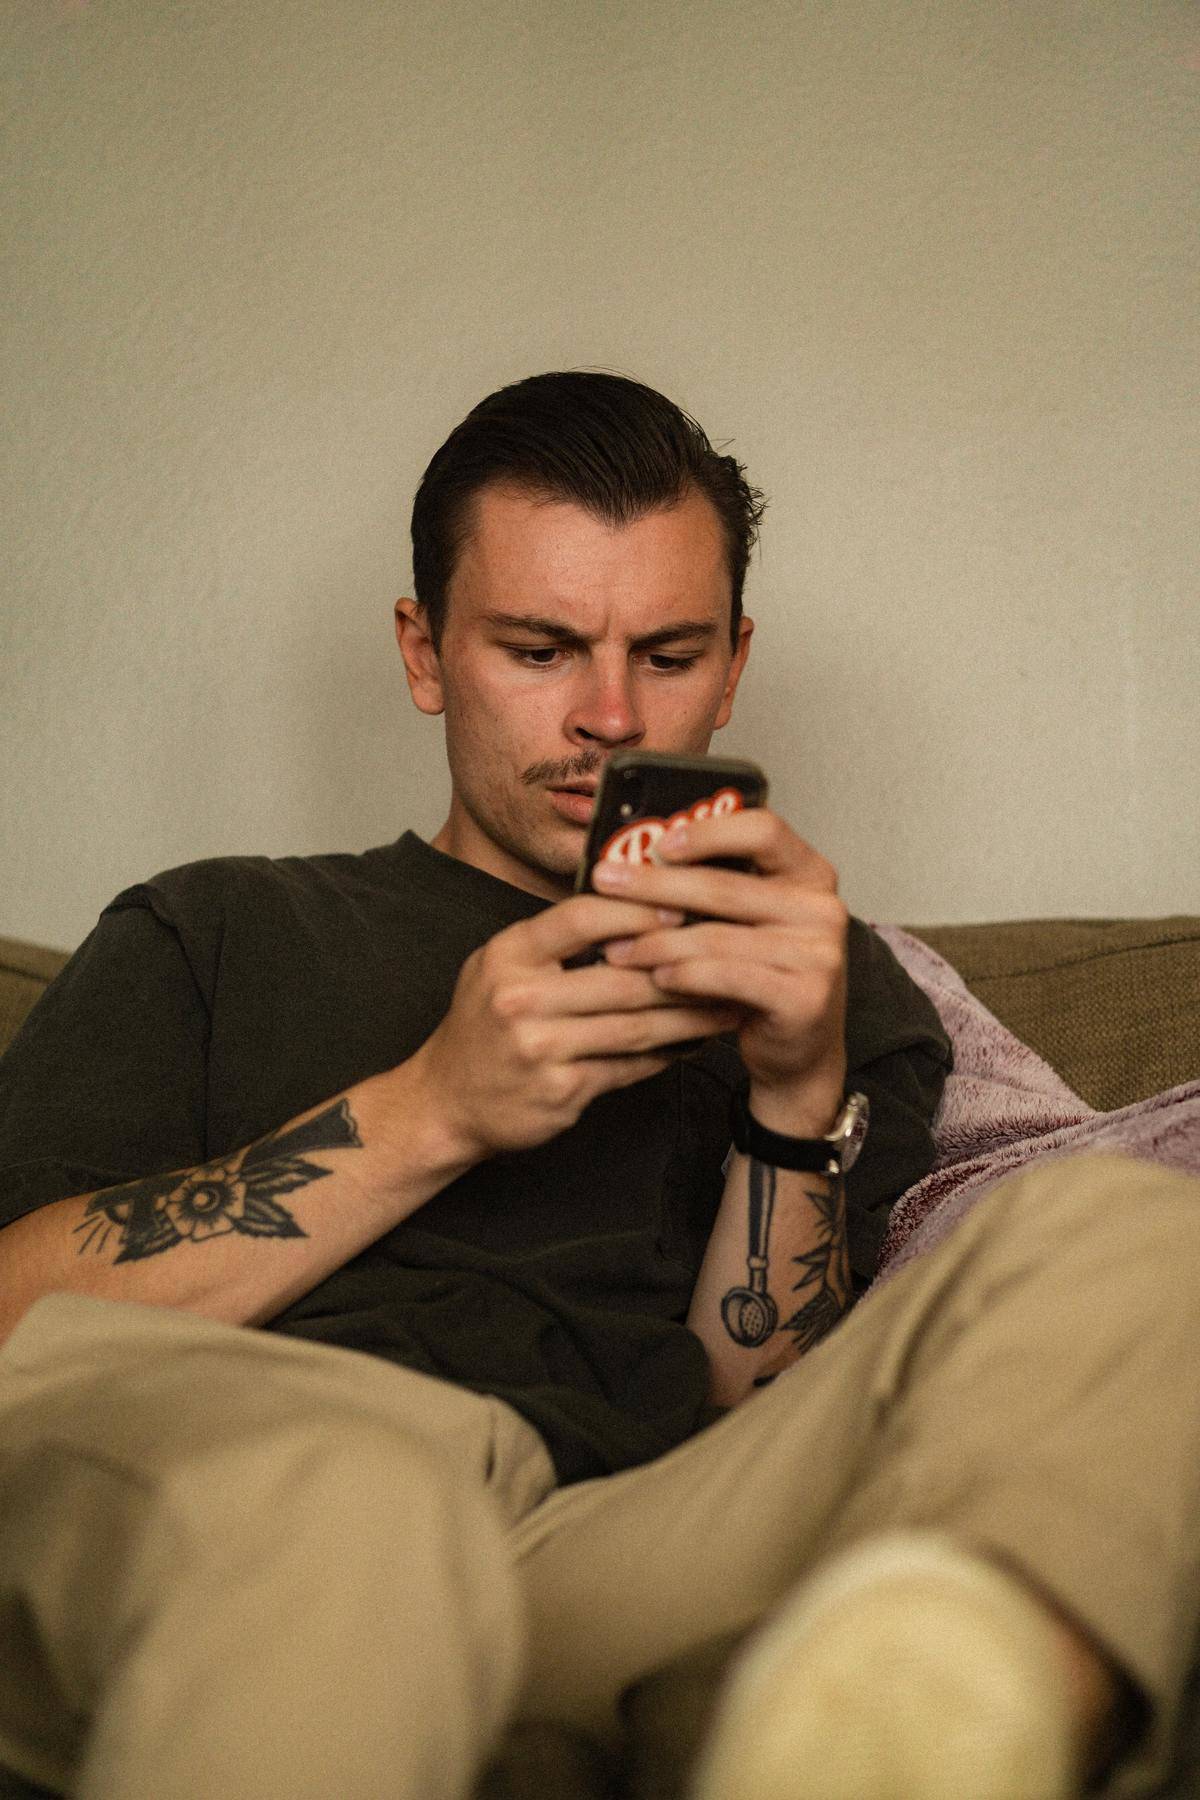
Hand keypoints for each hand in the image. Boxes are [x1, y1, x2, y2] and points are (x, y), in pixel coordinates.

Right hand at [409, 894, 745, 1162]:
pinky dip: (667, 1054)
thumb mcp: (501, 965)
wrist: (444, 1102)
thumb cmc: (483, 1026)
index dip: (637, 911)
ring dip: (689, 1016)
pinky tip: (695, 1042)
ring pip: (635, 1026)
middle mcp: (520, 999)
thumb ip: (556, 940)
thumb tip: (634, 906)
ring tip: (728, 1003)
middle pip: (621, 977)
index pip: (580, 918)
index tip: (684, 908)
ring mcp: (539, 1049)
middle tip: (732, 959)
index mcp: (508, 954)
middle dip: (684, 970)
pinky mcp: (560, 1091)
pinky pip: (629, 1066)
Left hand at [592, 809, 847, 1133]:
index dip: (708, 832)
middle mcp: (822, 908)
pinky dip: (683, 976)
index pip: (763, 830)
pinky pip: (726, 977)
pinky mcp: (803, 997)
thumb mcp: (751, 922)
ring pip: (716, 937)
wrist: (802, 1049)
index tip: (659, 844)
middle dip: (655, 884)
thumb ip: (717, 888)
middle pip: (726, 886)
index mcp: (810, 874)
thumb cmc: (766, 976)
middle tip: (607, 882)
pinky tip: (655, 976)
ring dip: (657, 942)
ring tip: (617, 947)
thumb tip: (636, 861)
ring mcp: (818, 955)